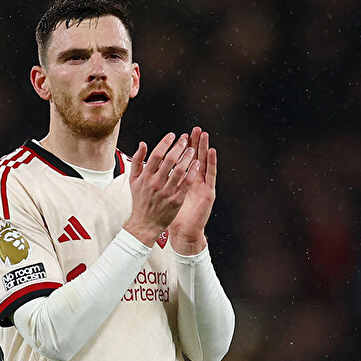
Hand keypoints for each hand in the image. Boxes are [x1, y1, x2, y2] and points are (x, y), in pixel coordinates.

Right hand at [124, 133, 200, 246]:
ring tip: (193, 150)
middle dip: (179, 147)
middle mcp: (155, 183)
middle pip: (169, 160)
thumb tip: (143, 144)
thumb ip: (137, 160)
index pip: (156, 155)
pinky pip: (186, 184)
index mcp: (145, 177)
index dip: (165, 142)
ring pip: (180, 170)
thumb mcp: (133, 180)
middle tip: (186, 140)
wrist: (145, 223)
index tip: (173, 135)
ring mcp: (166, 192)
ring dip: (188, 158)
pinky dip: (192, 173)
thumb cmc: (140, 200)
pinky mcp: (176, 201)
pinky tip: (197, 165)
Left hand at [169, 127, 216, 254]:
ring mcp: (202, 185)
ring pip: (205, 162)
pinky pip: (211, 174)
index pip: (184, 159)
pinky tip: (212, 152)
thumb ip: (157, 180)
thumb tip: (147, 166)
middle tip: (195, 129)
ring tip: (204, 135)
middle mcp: (193, 181)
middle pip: (195, 157)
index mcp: (182, 181)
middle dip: (195, 143)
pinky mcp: (208, 192)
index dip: (183, 147)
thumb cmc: (170, 214)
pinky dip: (212, 162)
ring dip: (204, 148)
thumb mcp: (161, 194)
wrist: (182, 231)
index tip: (180, 134)